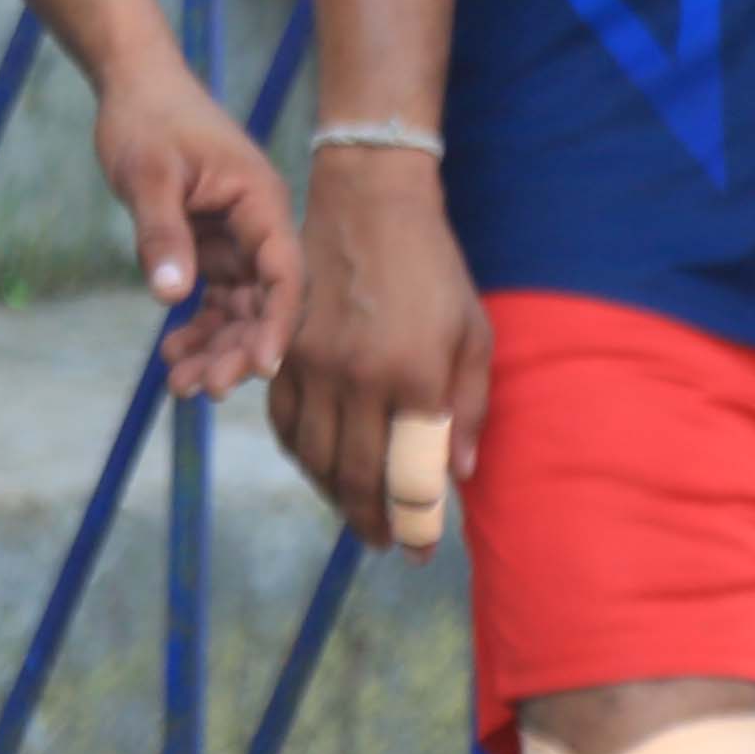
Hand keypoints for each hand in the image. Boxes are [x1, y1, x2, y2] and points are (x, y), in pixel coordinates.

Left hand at [93, 62, 297, 390]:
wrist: (133, 85)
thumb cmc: (145, 119)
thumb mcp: (147, 174)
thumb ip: (161, 233)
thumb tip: (171, 296)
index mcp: (260, 202)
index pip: (284, 274)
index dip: (276, 324)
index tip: (259, 369)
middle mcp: (257, 224)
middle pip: (263, 301)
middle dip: (239, 349)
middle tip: (203, 389)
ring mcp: (236, 236)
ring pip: (239, 306)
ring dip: (217, 346)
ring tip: (181, 385)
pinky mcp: (211, 242)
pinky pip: (214, 295)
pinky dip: (197, 325)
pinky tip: (174, 353)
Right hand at [266, 144, 486, 553]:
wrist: (368, 203)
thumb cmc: (435, 268)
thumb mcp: (473, 334)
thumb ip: (468, 407)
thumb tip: (459, 474)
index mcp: (413, 379)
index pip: (409, 477)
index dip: (416, 523)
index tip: (421, 550)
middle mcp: (357, 380)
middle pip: (355, 475)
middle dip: (373, 520)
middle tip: (388, 543)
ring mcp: (311, 365)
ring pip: (314, 455)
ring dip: (334, 494)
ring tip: (357, 513)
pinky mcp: (281, 349)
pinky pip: (282, 420)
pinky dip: (300, 454)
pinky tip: (319, 465)